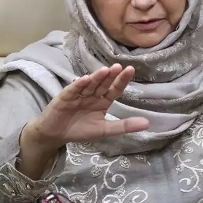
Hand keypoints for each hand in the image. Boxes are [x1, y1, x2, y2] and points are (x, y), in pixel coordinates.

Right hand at [22, 64, 148, 150]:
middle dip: (111, 76)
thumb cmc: (80, 130)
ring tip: (105, 70)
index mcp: (102, 101)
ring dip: (97, 77)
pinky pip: (73, 90)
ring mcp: (78, 94)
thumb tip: (147, 123)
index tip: (131, 70)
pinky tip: (85, 79)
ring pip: (89, 84)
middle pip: (103, 84)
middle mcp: (92, 95)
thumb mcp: (105, 130)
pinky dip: (79, 85)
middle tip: (119, 67)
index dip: (122, 81)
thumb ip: (124, 126)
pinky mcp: (64, 97)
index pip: (114, 89)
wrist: (55, 135)